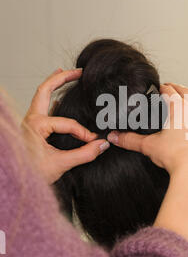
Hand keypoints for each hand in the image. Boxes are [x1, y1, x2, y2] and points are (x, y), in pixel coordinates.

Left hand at [23, 68, 108, 183]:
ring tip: (65, 74)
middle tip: (78, 72)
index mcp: (35, 125)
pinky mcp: (31, 128)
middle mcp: (30, 120)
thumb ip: (84, 154)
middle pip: (45, 90)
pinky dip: (51, 99)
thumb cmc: (31, 174)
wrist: (16, 184)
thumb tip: (103, 145)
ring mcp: (29, 123)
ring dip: (53, 85)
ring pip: (41, 97)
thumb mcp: (60, 165)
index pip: (67, 123)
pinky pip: (42, 108)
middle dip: (62, 79)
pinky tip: (59, 97)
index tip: (94, 141)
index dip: (83, 132)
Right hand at [107, 83, 187, 179]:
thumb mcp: (148, 146)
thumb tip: (114, 137)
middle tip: (171, 88)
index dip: (163, 87)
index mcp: (179, 109)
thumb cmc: (175, 158)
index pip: (170, 90)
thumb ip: (130, 140)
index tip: (159, 88)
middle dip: (178, 89)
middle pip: (187, 92)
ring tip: (182, 108)